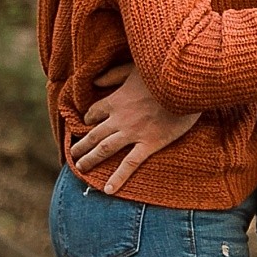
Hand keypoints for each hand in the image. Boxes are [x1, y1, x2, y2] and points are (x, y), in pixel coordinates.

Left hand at [69, 66, 199, 195]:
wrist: (185, 82)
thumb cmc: (160, 72)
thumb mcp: (134, 67)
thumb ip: (114, 74)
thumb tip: (96, 82)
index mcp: (117, 99)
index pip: (95, 112)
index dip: (88, 119)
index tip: (85, 126)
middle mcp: (120, 118)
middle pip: (94, 134)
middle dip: (81, 145)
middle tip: (72, 154)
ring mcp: (133, 132)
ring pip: (105, 149)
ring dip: (90, 159)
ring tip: (79, 168)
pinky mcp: (149, 143)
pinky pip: (130, 163)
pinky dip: (118, 177)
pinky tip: (108, 189)